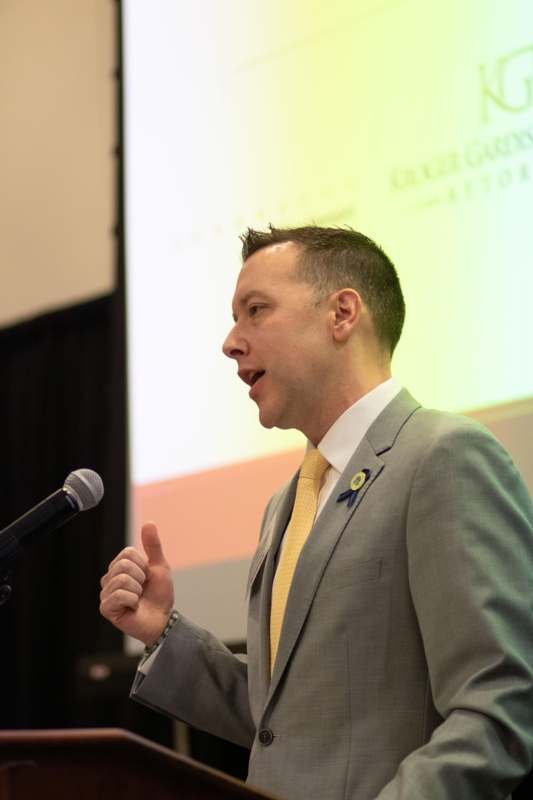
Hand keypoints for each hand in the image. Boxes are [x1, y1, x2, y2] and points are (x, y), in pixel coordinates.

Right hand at [99, 522, 174, 645]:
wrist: (162, 619)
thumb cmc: (159, 595)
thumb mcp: (160, 567)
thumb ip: (153, 546)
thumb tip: (149, 523)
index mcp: (120, 566)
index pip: (128, 553)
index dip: (143, 565)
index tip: (147, 577)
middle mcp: (109, 578)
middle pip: (124, 565)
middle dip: (141, 578)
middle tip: (143, 590)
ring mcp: (106, 593)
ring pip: (121, 580)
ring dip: (137, 590)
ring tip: (138, 599)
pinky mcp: (106, 608)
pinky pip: (118, 595)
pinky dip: (132, 600)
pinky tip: (133, 607)